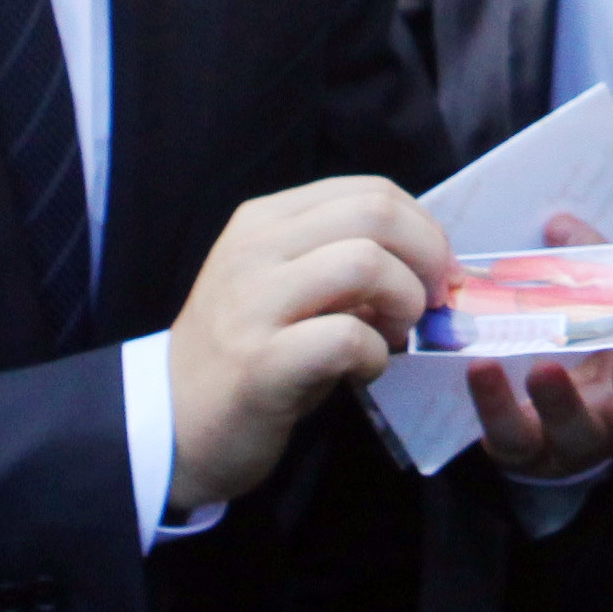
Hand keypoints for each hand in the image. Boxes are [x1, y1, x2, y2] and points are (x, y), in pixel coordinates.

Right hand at [169, 177, 450, 514]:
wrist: (175, 421)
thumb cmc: (247, 352)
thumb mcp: (289, 287)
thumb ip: (346, 262)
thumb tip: (434, 266)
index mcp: (265, 220)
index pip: (370, 191)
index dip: (424, 229)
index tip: (438, 271)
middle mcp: (254, 249)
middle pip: (375, 214)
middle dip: (427, 257)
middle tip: (430, 302)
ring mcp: (252, 303)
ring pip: (365, 263)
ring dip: (404, 302)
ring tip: (392, 336)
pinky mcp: (260, 362)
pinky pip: (347, 338)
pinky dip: (375, 356)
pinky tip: (361, 372)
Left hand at [470, 214, 612, 476]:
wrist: (552, 403)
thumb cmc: (592, 341)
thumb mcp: (602, 302)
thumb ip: (591, 265)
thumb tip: (558, 226)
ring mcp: (581, 442)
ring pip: (575, 434)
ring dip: (558, 402)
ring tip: (540, 368)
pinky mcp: (529, 453)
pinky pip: (513, 438)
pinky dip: (495, 404)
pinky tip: (481, 369)